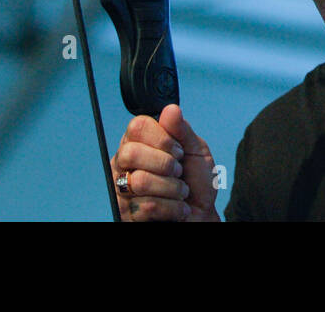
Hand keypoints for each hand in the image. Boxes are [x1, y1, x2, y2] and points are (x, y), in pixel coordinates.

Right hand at [111, 105, 219, 221]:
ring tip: (181, 192)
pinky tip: (178, 207)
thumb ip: (183, 131)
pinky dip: (172, 208)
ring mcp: (122, 188)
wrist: (201, 214)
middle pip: (131, 153)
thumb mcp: (197, 151)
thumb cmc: (197, 182)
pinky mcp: (126, 213)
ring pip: (140, 181)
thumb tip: (170, 109)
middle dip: (165, 164)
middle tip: (179, 171)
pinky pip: (147, 206)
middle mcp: (126, 163)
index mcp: (140, 142)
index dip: (162, 138)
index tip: (178, 151)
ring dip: (172, 188)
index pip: (137, 126)